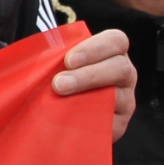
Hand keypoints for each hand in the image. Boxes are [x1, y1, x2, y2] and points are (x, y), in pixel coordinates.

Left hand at [52, 27, 137, 141]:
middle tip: (59, 84)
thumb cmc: (57, 75)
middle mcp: (123, 74)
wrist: (56, 111)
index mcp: (111, 52)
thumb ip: (54, 54)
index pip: (116, 41)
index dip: (94, 49)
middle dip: (88, 75)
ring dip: (88, 97)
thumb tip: (39, 55)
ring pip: (119, 97)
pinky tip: (70, 118)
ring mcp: (125, 99)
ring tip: (61, 99)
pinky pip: (111, 122)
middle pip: (120, 69)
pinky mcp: (119, 123)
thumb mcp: (57, 60)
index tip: (69, 60)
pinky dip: (90, 119)